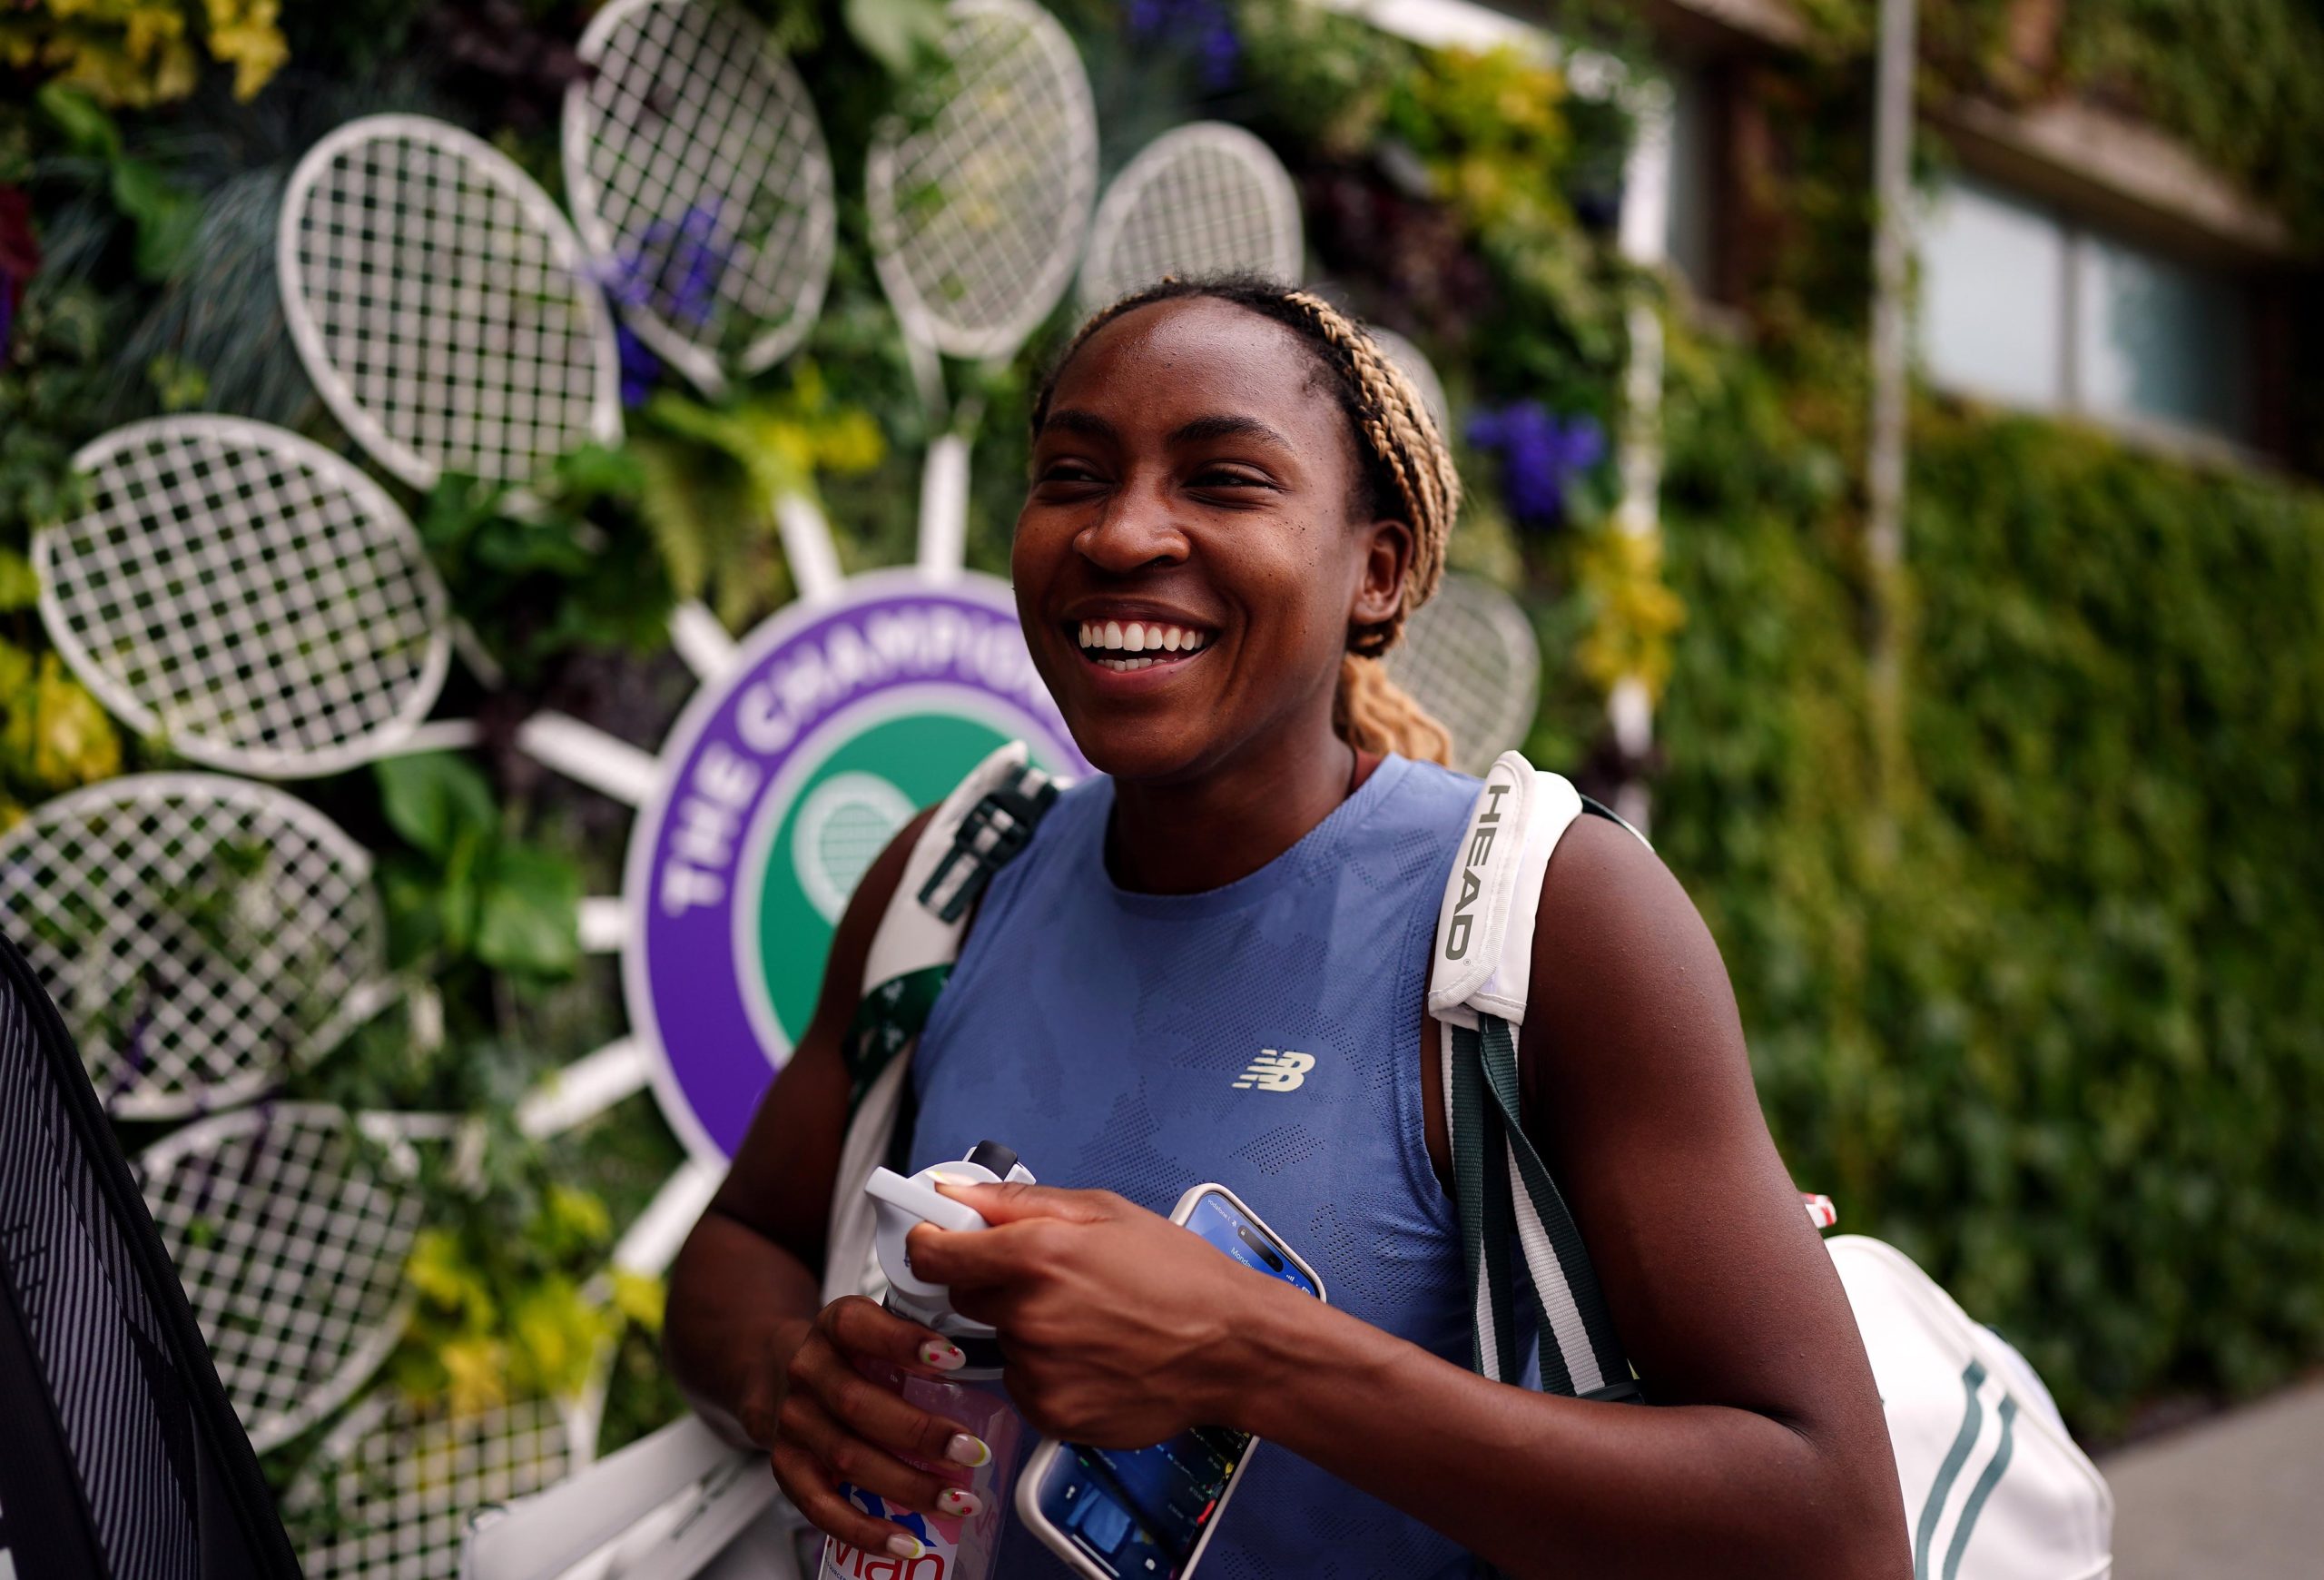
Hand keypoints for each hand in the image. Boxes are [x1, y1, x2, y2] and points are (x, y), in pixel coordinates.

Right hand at [758, 1296, 993, 1558]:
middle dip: (921, 1433)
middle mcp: (807, 1370)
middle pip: (858, 1404)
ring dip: (908, 1486)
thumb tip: (991, 1365)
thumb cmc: (854, 1355)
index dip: (904, 1343)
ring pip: (847, 1458)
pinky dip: (865, 1531)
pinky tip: (905, 1541)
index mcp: (835, 1326)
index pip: (860, 1327)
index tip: (955, 1359)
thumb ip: (920, 1345)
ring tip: (958, 1501)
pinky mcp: (787, 1467)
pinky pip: (822, 1507)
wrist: (783, 1372)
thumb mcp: (880, 1330)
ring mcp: (793, 1421)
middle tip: (972, 1452)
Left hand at [907, 1184, 1285, 1446]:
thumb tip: (954, 1193)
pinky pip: (1024, 1385)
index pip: (935, 1255)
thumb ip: (1018, 1202)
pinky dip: (1048, 1372)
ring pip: (1001, 1344)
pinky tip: (1094, 1357)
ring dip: (1027, 1331)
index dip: (932, 1245)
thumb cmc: (1180, 1275)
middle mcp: (1027, 1318)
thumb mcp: (1105, 1212)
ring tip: (1089, 1323)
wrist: (1232, 1349)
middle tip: (1052, 1281)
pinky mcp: (1050, 1414)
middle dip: (994, 1285)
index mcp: (1036, 1256)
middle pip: (966, 1299)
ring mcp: (1037, 1372)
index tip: (940, 1244)